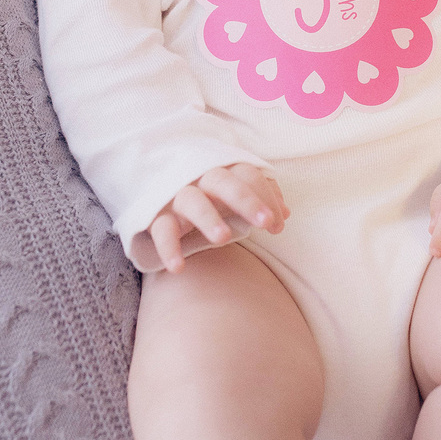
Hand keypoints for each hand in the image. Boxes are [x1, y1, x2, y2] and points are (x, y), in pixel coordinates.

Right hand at [149, 164, 289, 273]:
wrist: (157, 190)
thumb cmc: (209, 196)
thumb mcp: (233, 194)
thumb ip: (260, 198)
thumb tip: (284, 213)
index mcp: (222, 171)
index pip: (247, 175)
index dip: (266, 196)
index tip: (278, 225)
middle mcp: (199, 179)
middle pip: (222, 181)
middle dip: (245, 199)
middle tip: (265, 222)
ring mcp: (176, 196)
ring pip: (191, 201)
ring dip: (208, 217)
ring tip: (224, 238)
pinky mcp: (156, 216)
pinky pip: (161, 230)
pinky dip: (168, 247)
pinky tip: (178, 268)